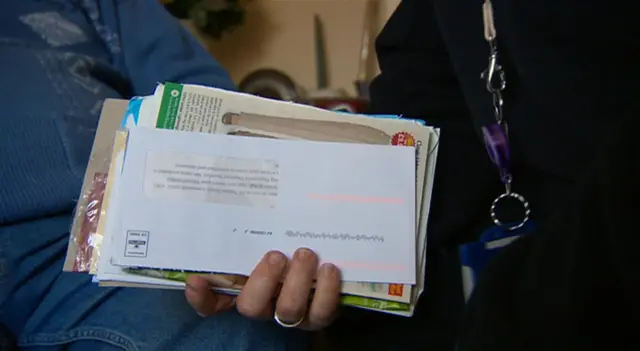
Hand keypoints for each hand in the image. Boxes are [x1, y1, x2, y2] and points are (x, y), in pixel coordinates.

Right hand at [184, 248, 341, 329]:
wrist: (324, 260)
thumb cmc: (287, 252)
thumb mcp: (262, 246)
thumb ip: (239, 247)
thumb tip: (197, 263)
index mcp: (244, 289)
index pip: (210, 303)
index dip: (201, 297)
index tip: (196, 279)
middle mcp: (265, 306)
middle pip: (253, 307)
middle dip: (263, 280)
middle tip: (276, 255)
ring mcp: (293, 313)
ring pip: (290, 310)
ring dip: (298, 282)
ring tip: (305, 254)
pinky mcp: (321, 313)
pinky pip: (324, 311)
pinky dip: (328, 291)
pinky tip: (329, 268)